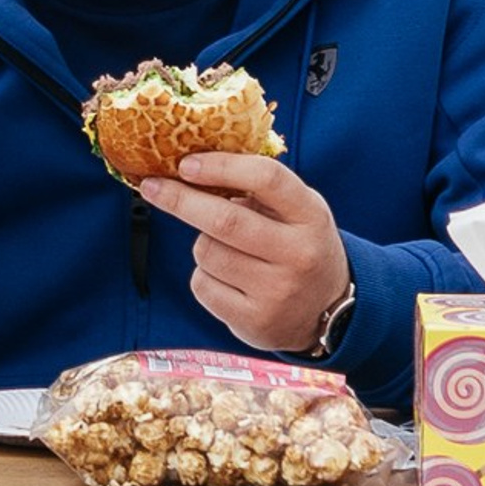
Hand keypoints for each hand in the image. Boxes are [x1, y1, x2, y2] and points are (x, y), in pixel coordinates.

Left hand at [139, 152, 351, 353]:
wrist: (331, 312)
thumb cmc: (297, 245)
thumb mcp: (296, 211)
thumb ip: (257, 187)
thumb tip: (191, 164)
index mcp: (311, 216)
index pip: (267, 178)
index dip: (221, 166)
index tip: (186, 164)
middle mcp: (300, 254)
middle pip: (225, 219)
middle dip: (180, 199)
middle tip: (152, 186)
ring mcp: (279, 291)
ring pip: (207, 252)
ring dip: (203, 244)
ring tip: (229, 250)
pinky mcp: (256, 321)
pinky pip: (203, 285)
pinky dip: (204, 276)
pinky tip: (229, 281)